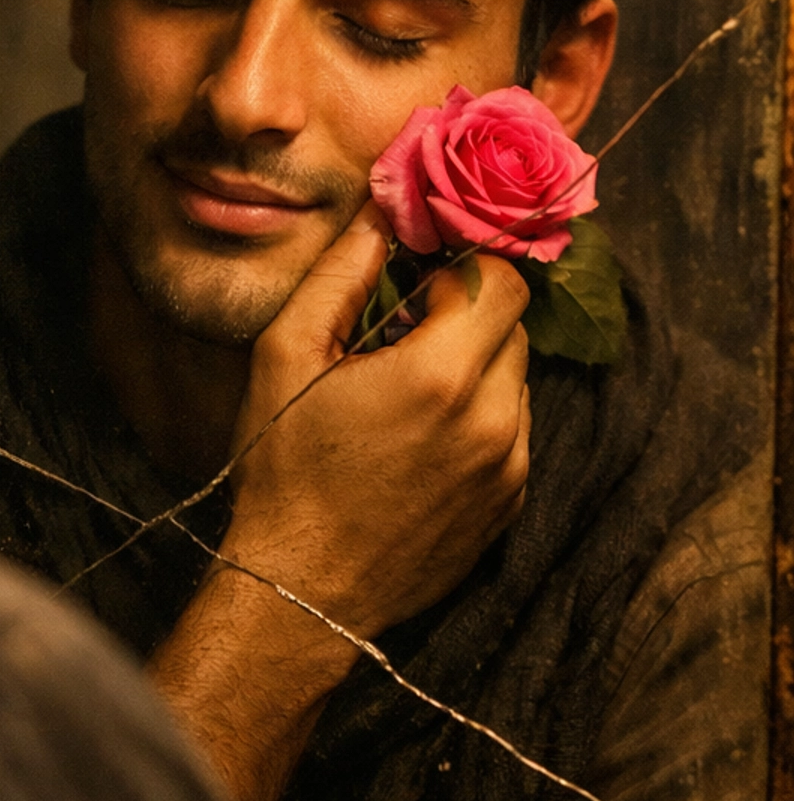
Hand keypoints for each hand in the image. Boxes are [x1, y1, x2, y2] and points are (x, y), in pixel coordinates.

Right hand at [227, 203, 530, 638]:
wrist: (302, 589)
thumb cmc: (283, 469)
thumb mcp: (287, 357)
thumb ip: (339, 273)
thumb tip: (380, 211)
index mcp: (442, 374)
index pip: (504, 281)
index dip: (462, 271)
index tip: (418, 285)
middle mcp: (494, 420)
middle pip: (514, 329)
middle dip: (466, 319)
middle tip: (401, 338)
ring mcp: (509, 468)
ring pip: (516, 381)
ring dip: (473, 371)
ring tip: (404, 400)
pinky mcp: (509, 506)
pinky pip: (512, 434)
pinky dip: (478, 422)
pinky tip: (417, 444)